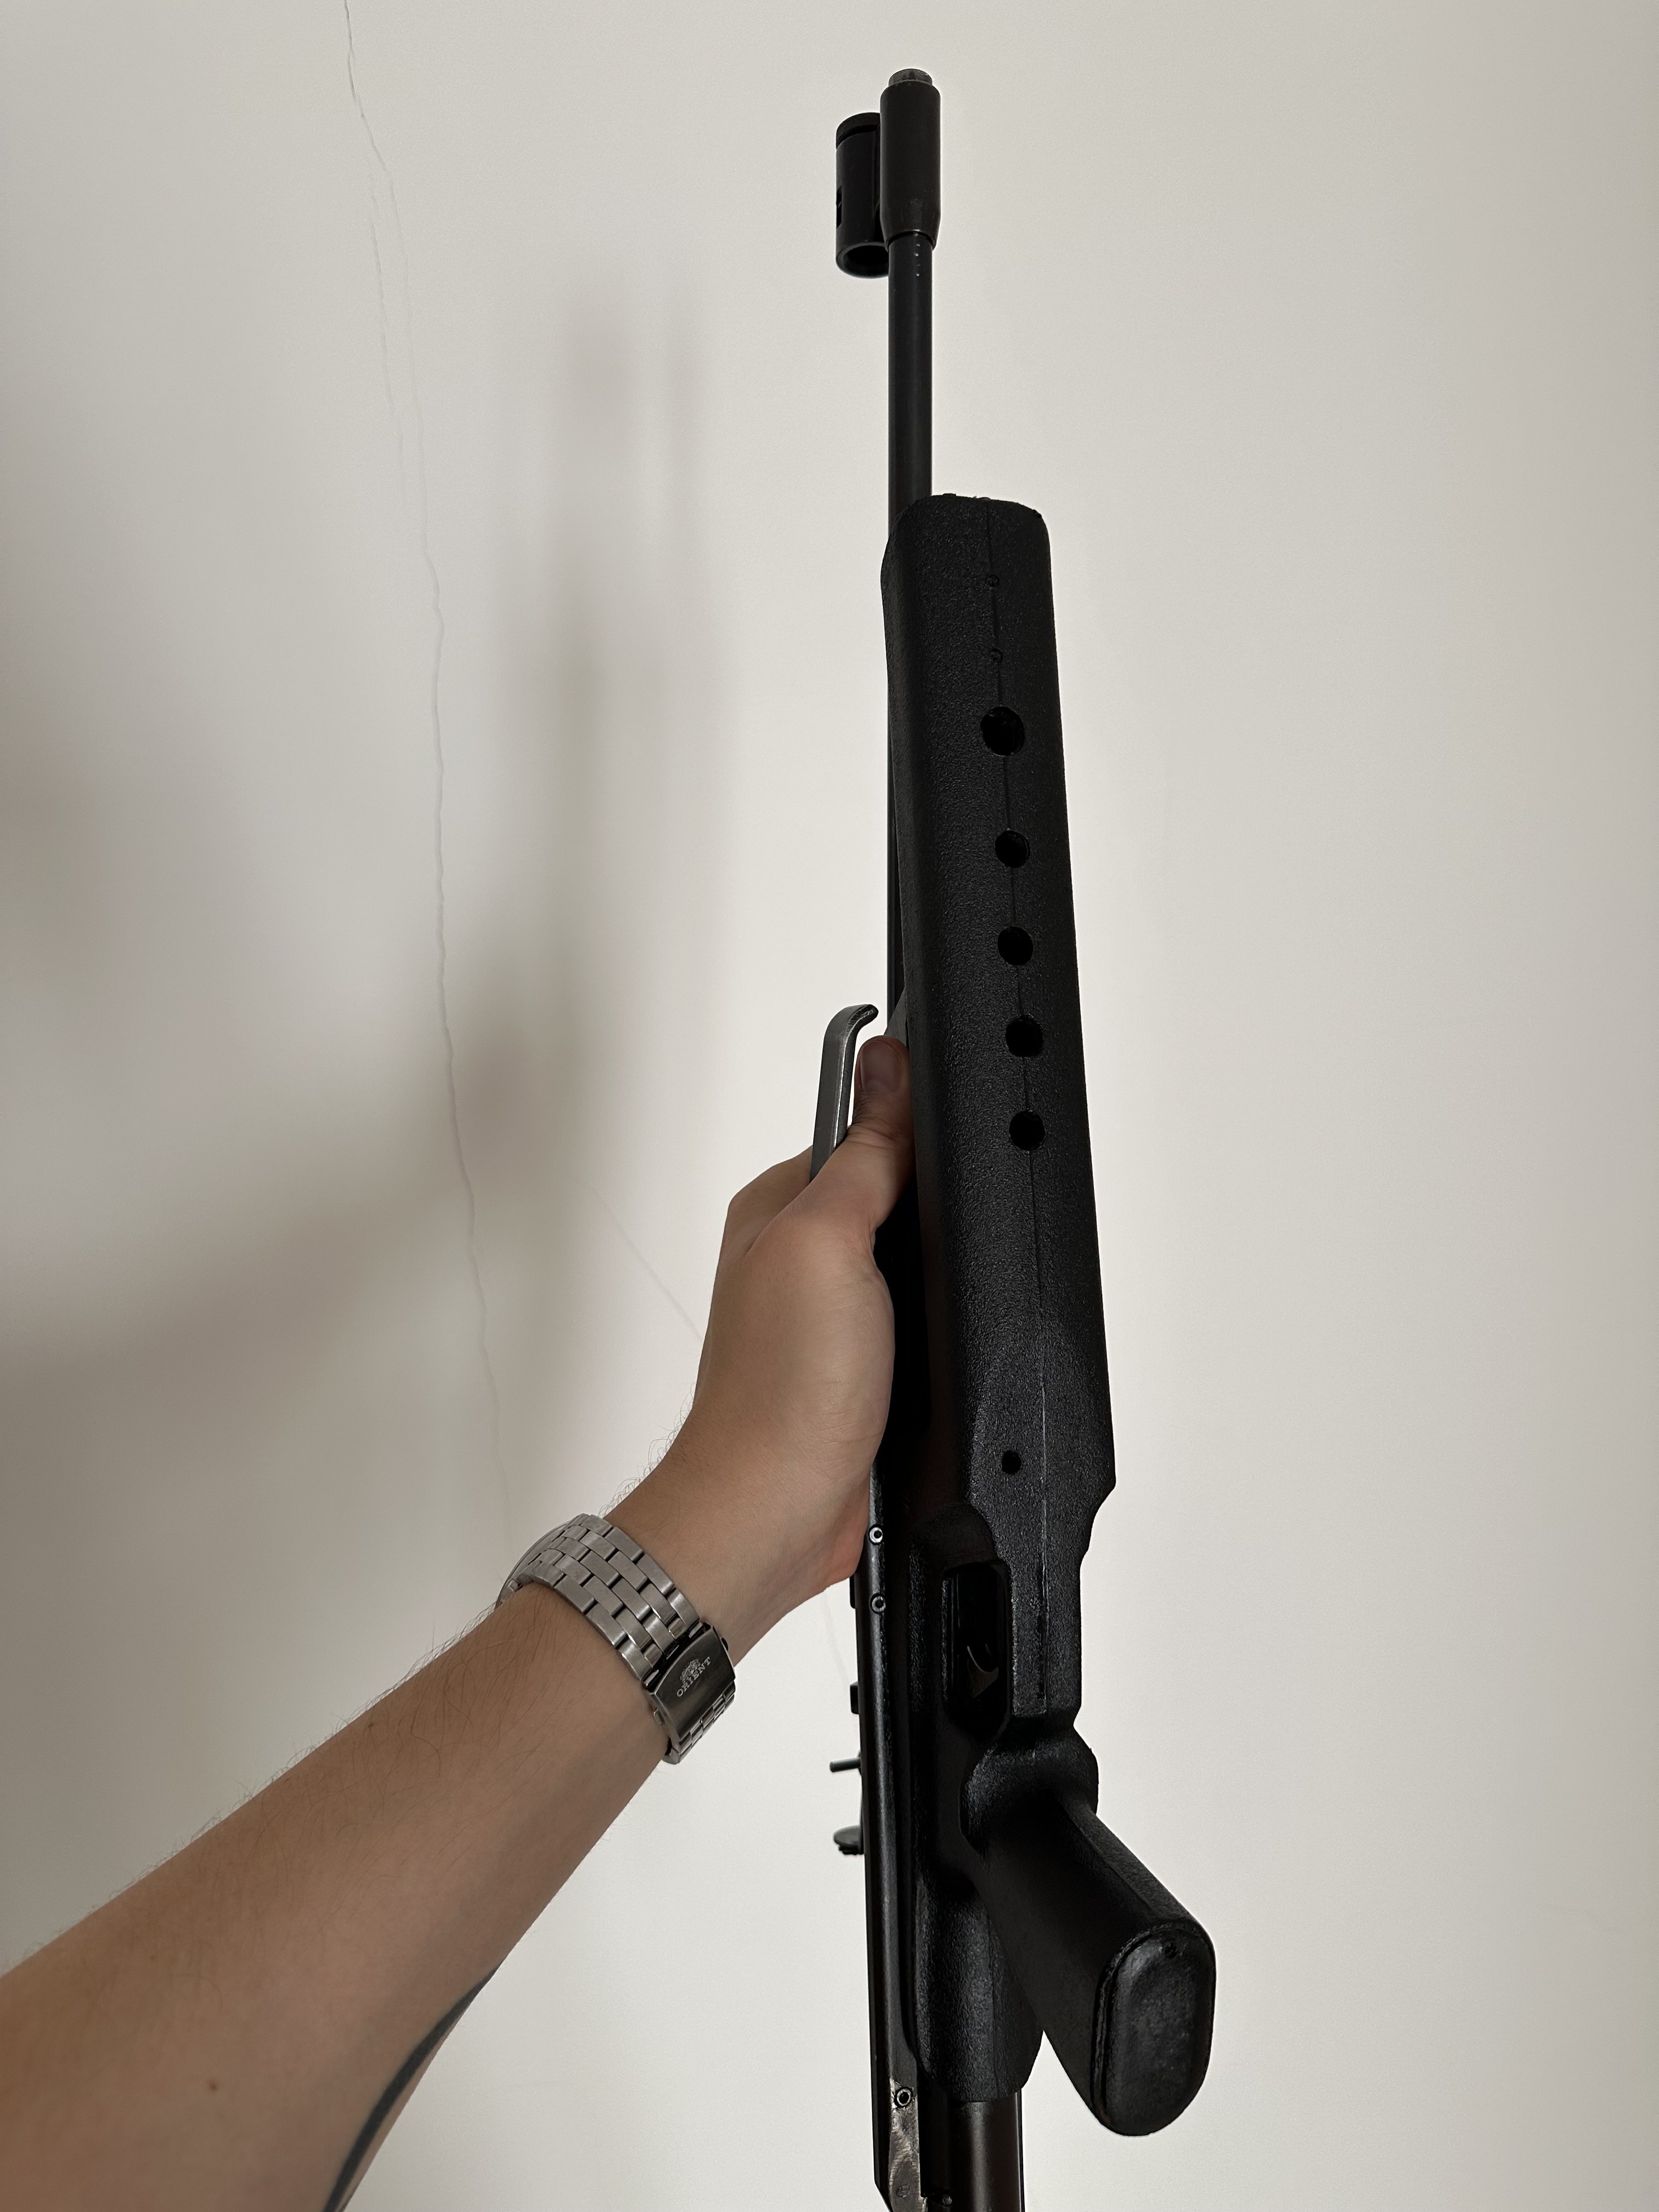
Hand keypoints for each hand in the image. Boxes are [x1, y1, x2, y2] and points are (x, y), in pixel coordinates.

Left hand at [616, 1037, 912, 1659]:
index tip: (954, 1145)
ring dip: (937, 1277)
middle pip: (893, 1196)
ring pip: (909, 1265)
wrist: (776, 1508)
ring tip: (946, 1294)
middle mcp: (798, 1258)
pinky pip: (912, 1326)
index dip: (912, 1133)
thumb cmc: (780, 1388)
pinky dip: (935, 1329)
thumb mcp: (828, 1240)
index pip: (860, 1131)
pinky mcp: (858, 1371)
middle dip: (932, 1209)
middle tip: (955, 1234)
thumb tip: (886, 1063)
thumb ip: (865, 1155)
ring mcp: (827, 1317)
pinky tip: (940, 1341)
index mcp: (778, 1207)